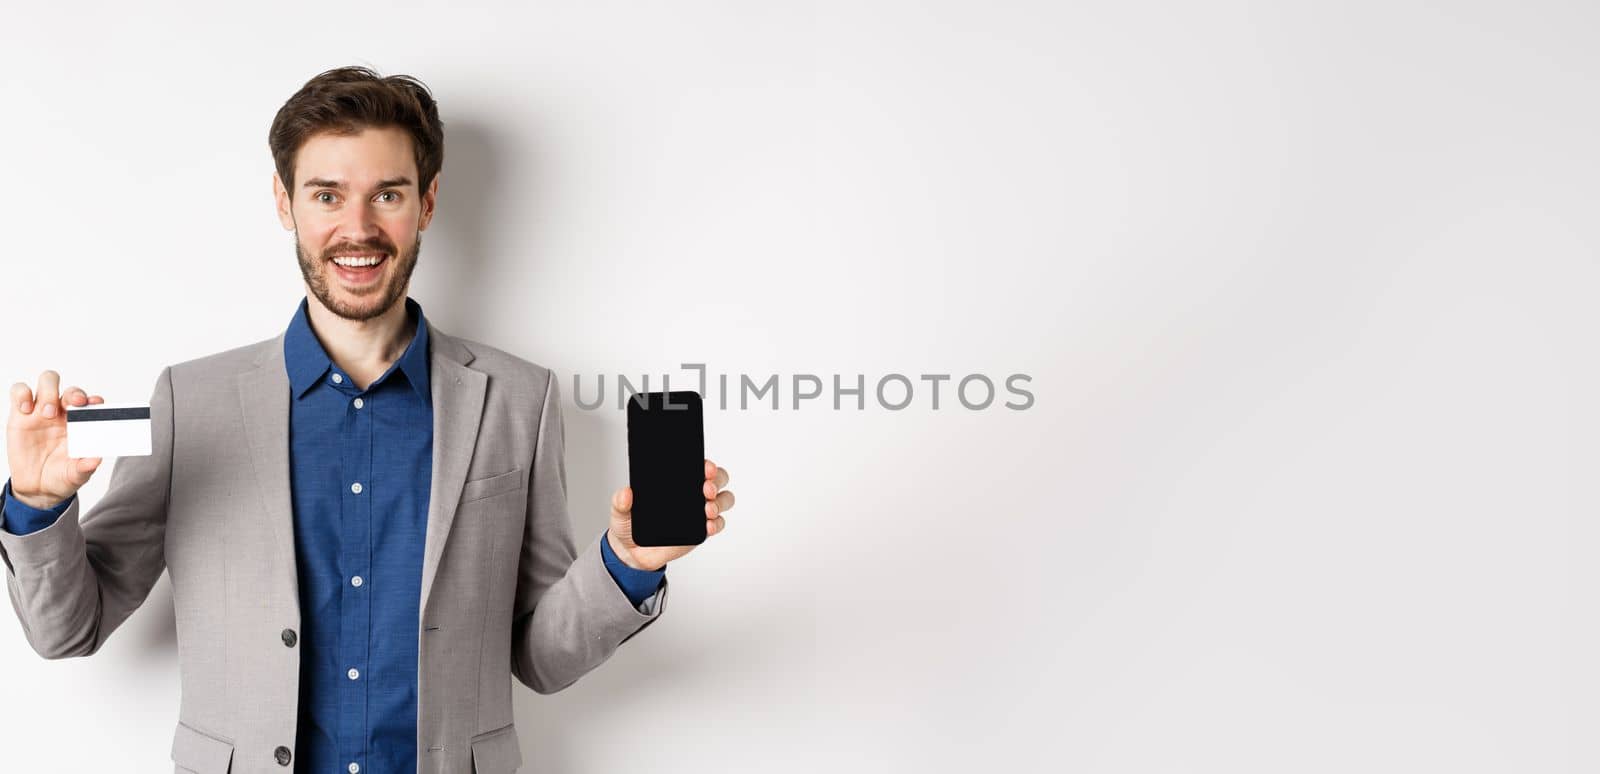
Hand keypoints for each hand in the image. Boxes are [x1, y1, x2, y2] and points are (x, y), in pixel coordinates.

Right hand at [7, 370, 106, 509]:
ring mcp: (42, 411)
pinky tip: (25, 409)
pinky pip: (19, 391)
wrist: (37, 487)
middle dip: (74, 393)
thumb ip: (85, 467)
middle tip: (72, 406)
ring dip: (49, 391)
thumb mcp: (76, 475)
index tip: (94, 404)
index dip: (94, 400)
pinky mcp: (20, 414)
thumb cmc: (62, 476)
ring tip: (47, 413)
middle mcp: (64, 414)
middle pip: (71, 389)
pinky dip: (21, 394)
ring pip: (47, 382)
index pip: (91, 403)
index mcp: (83, 424)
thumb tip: (96, 459)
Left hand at [608, 459, 733, 570]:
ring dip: (720, 502)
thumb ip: (620, 502)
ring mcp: (699, 512)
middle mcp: (692, 494)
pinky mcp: (701, 531)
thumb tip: (625, 493)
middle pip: (718, 479)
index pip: (697, 466)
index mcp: (676, 482)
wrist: (633, 553)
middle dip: (716, 481)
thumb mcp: (621, 511)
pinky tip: (708, 526)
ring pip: (723, 500)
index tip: (704, 467)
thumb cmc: (631, 525)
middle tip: (706, 488)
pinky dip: (717, 524)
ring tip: (708, 510)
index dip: (705, 464)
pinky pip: (719, 524)